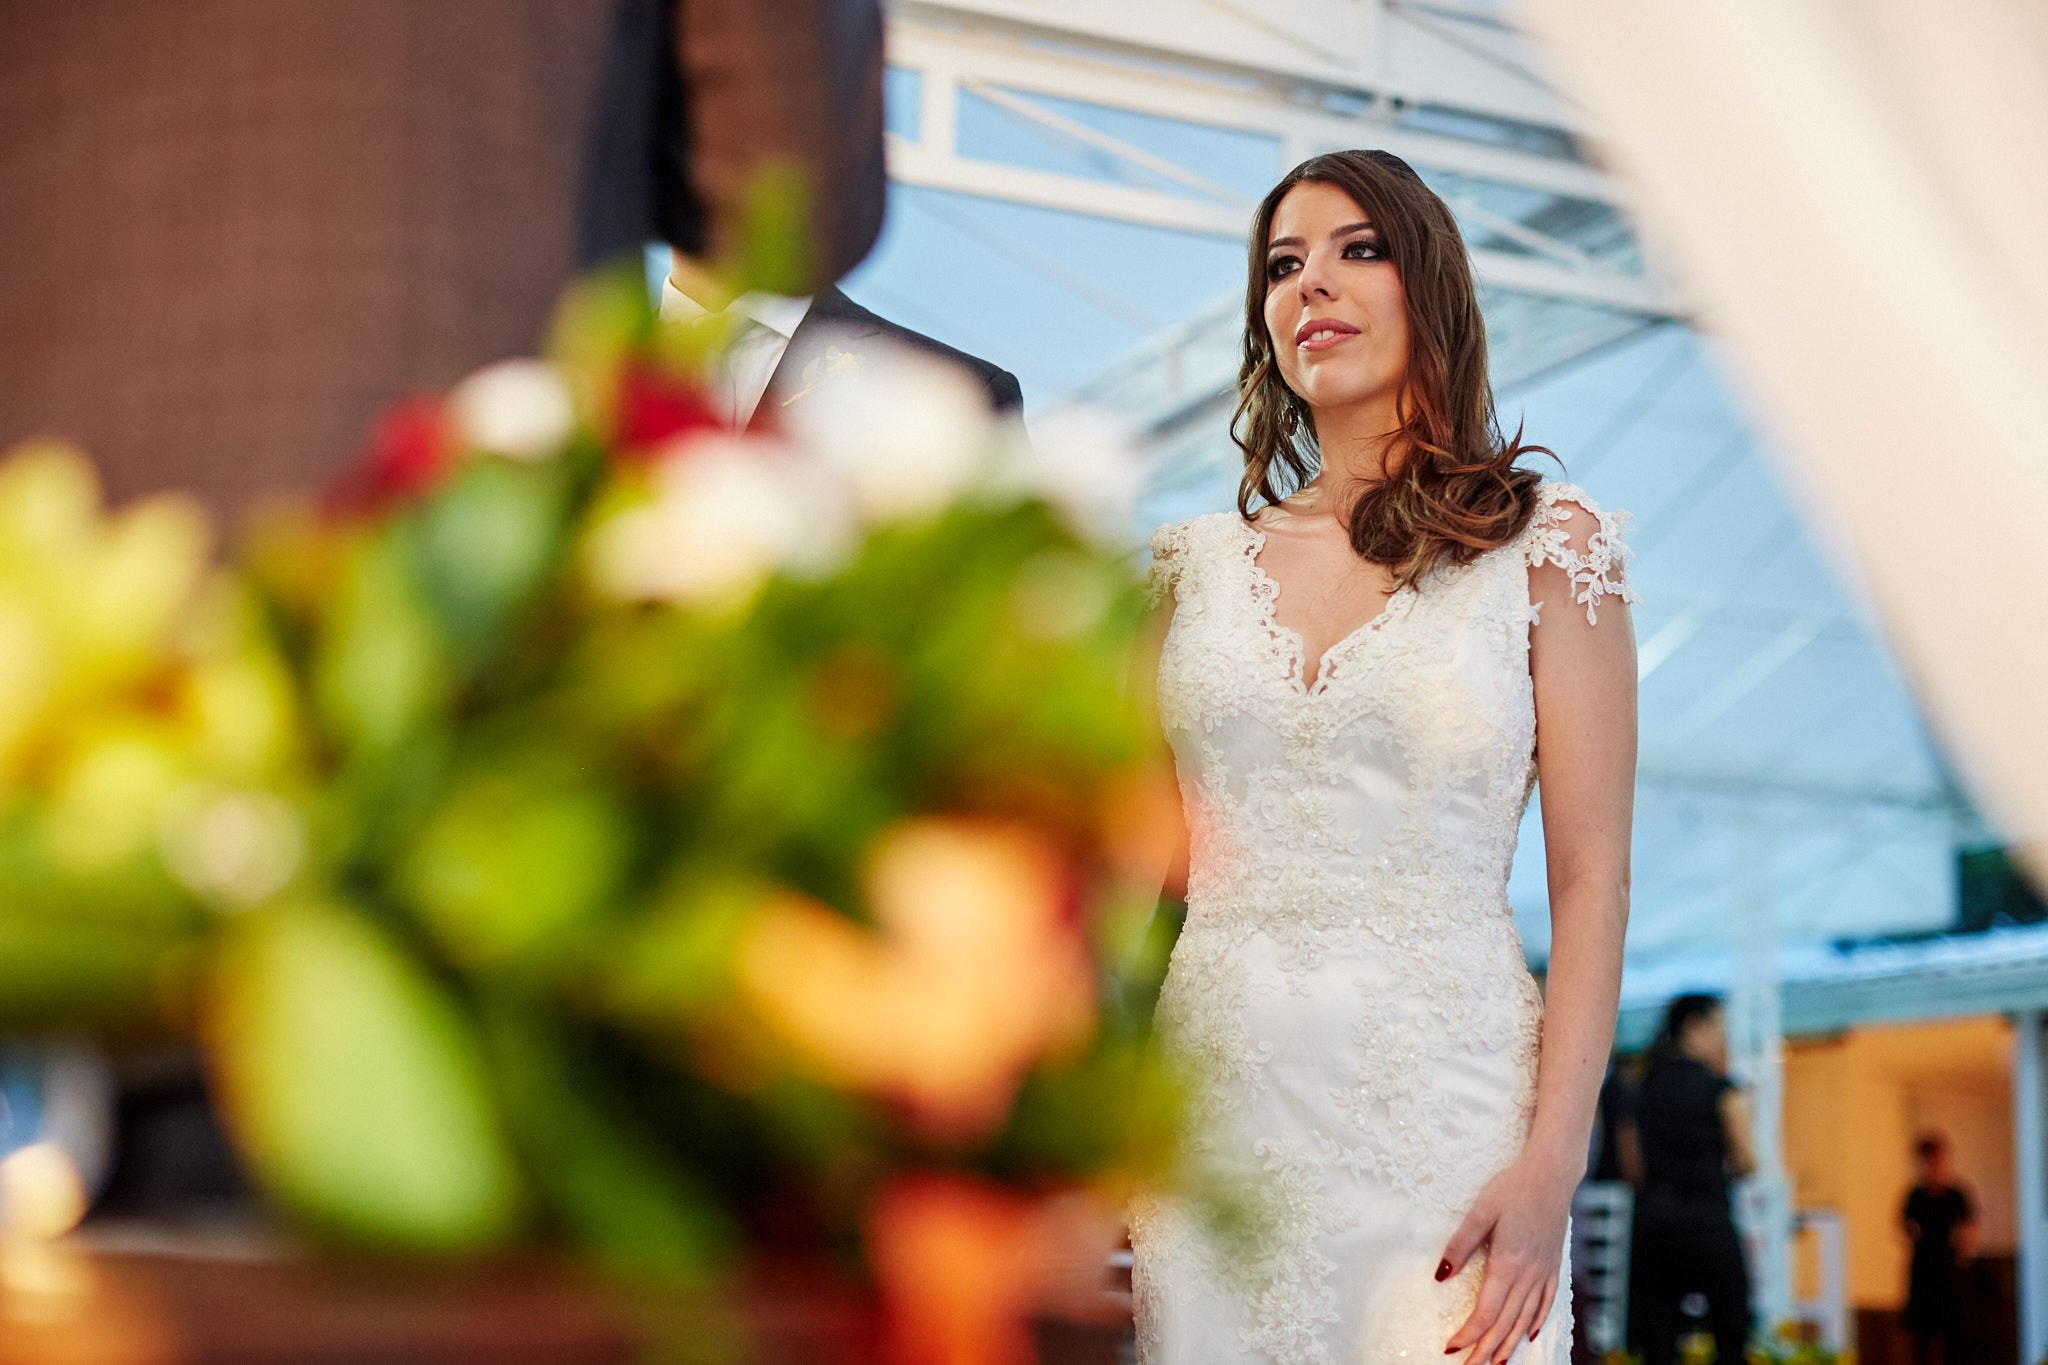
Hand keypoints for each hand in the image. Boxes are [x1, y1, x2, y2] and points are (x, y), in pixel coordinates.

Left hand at [1438, 1149, 1575, 1362]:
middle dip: (1486, 1349)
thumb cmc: (1513, 1187)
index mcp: (1508, 1263)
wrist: (1552, 1174)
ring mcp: (1544, 1272)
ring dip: (1510, 1343)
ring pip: (1526, 1318)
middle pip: (1506, 1323)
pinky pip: (1546, 1302)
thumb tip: (1440, 1275)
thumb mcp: (1480, 1211)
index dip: (1469, 1334)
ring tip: (1496, 1363)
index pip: (1486, 1312)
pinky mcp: (1553, 1265)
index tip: (1451, 1348)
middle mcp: (1528, 1274)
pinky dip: (1536, 1323)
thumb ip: (1460, 1245)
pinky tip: (1528, 1335)